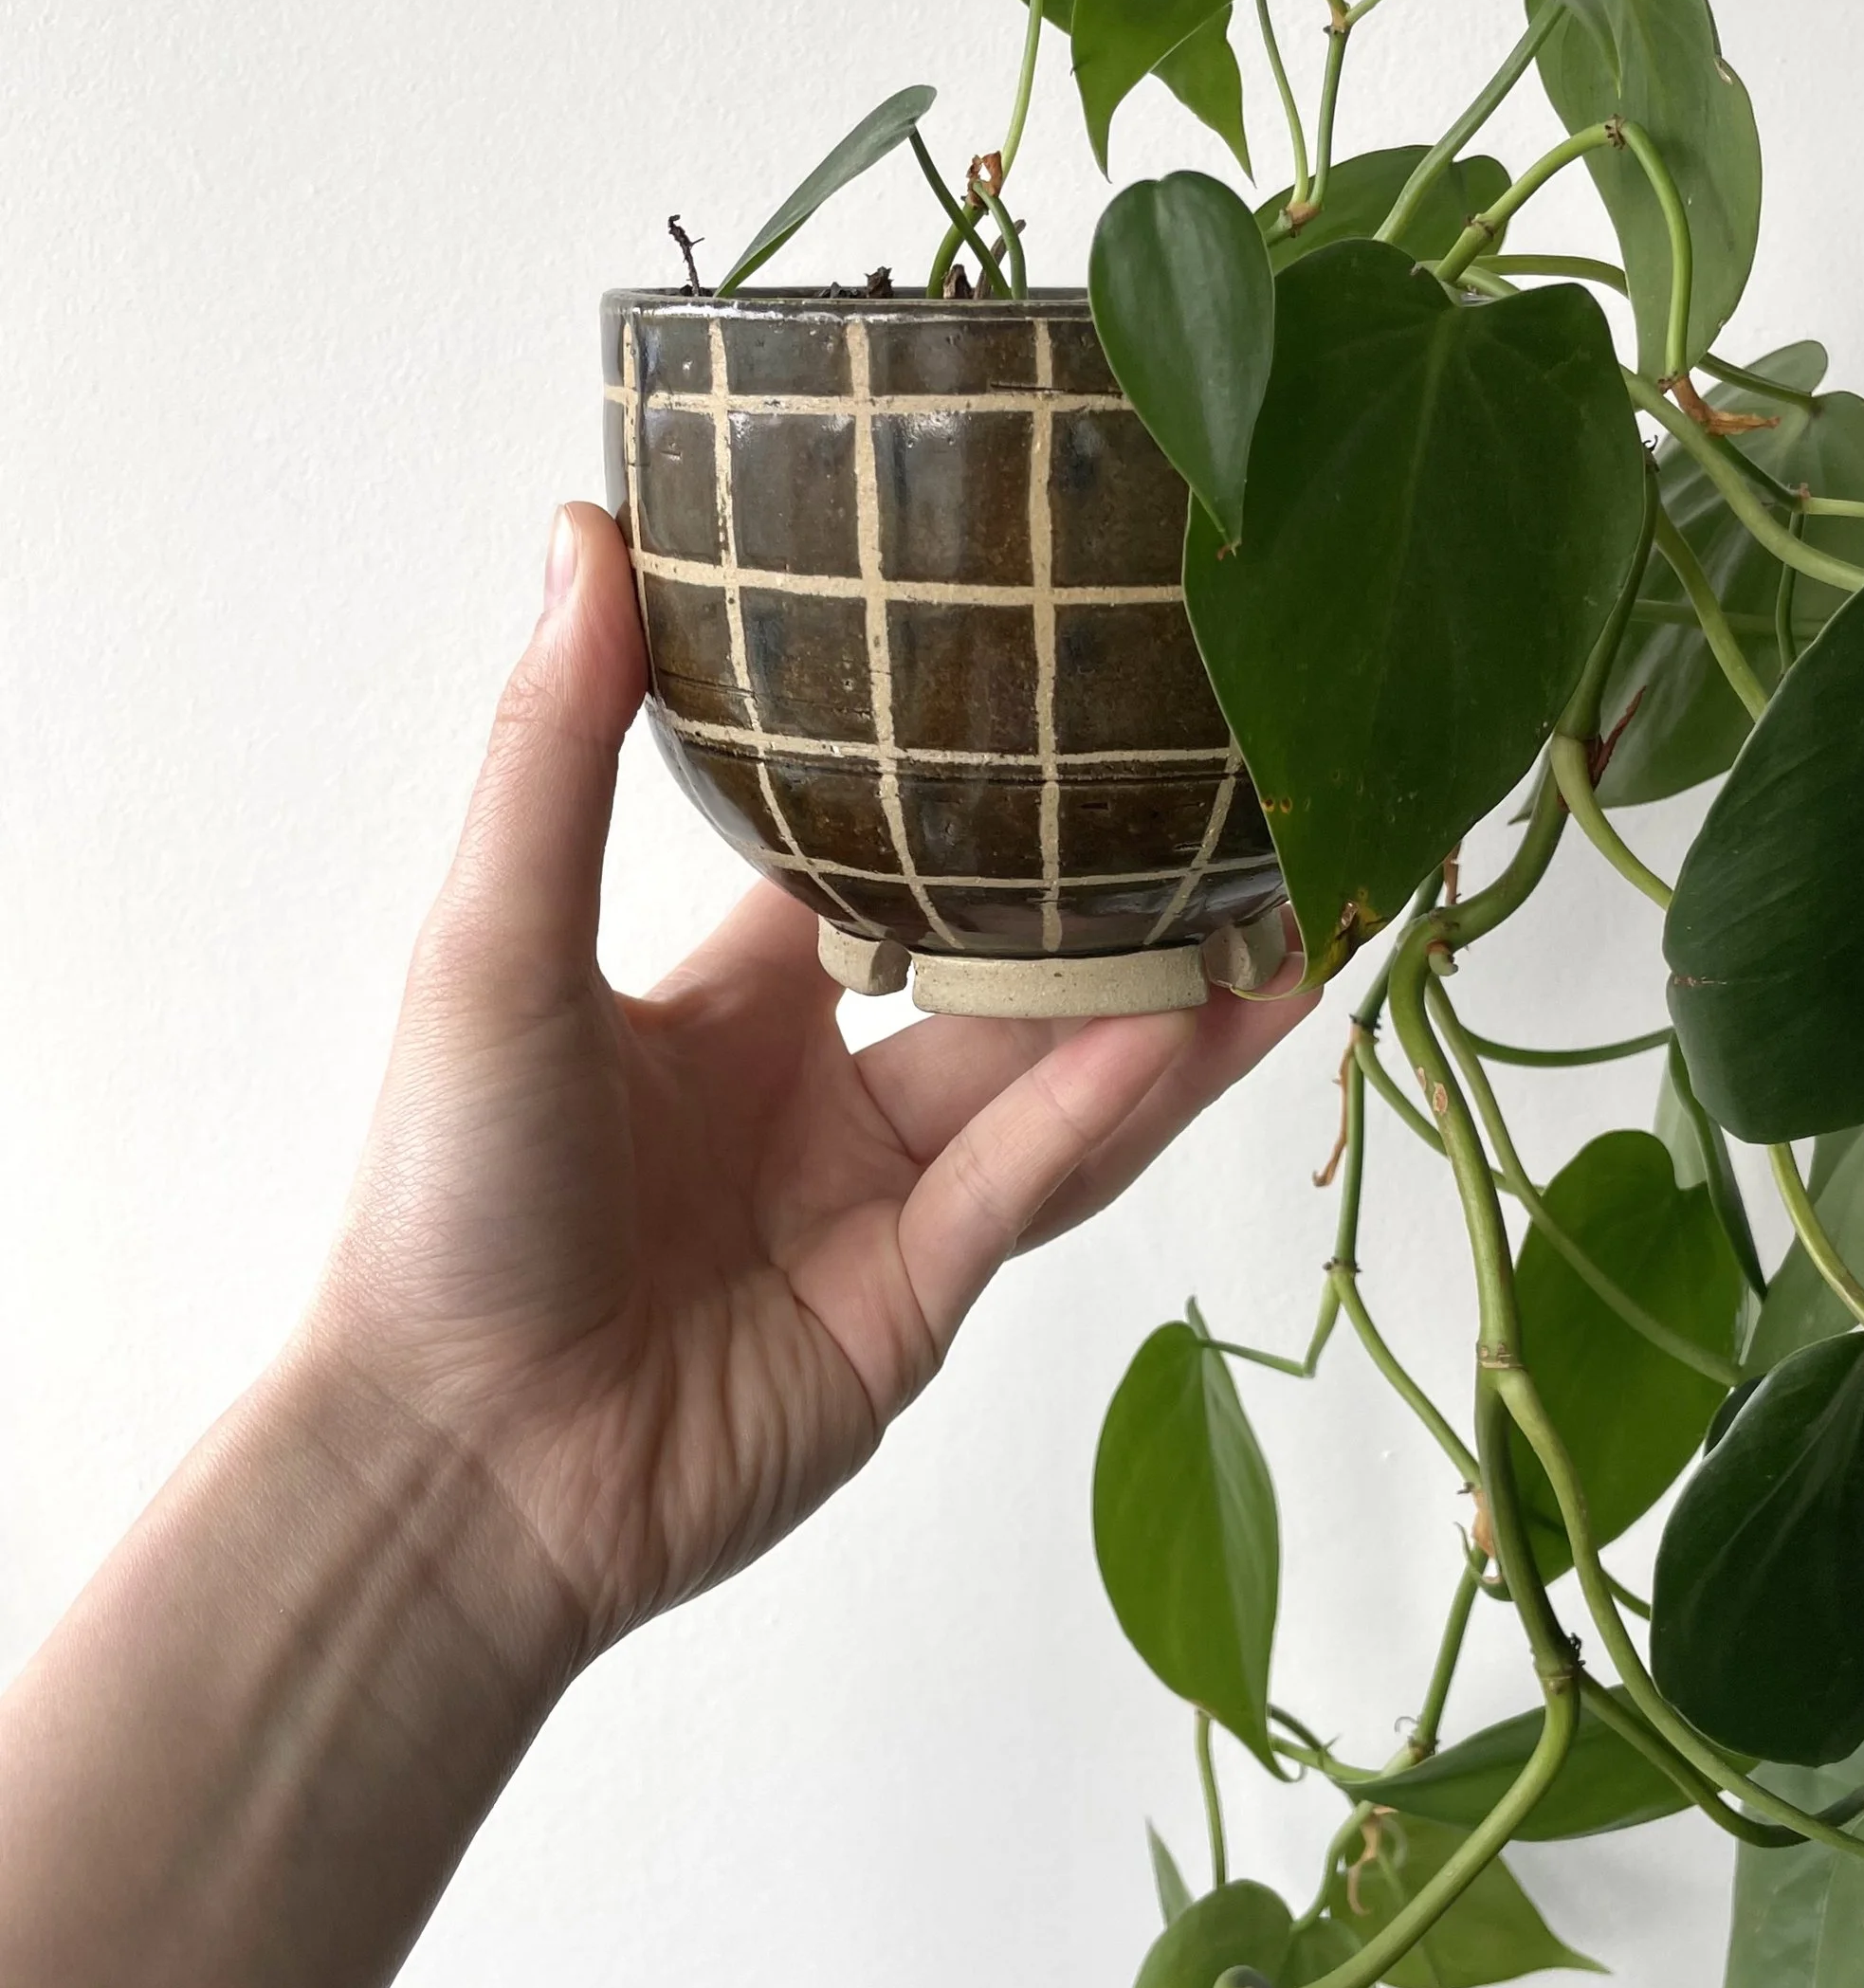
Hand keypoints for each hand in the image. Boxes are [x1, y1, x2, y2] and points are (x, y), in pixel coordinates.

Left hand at [304, 503, 1311, 1662]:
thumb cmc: (446, 1200)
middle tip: (1246, 807)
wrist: (454, 1459)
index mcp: (730, 1003)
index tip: (1070, 685)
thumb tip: (583, 528)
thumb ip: (557, 749)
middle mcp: (822, 1098)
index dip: (972, 786)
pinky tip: (1189, 1023)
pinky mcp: (919, 1308)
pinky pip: (1027, 1185)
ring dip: (1173, 1008)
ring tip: (1294, 917)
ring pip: (1059, 1083)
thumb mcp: (494, 942)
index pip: (878, 864)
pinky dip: (1102, 1106)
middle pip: (1010, 977)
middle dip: (1125, 908)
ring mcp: (881, 1207)